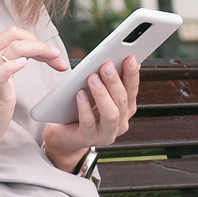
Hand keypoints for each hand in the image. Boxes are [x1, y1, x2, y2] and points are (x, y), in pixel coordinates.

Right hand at [0, 26, 67, 161]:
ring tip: (55, 60)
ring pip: (15, 48)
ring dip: (40, 50)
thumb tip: (24, 58)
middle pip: (15, 35)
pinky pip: (1, 74)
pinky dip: (14, 66)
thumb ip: (5, 66)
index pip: (13, 34)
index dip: (35, 40)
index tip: (50, 55)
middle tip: (57, 58)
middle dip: (41, 43)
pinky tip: (25, 64)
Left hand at [43, 54, 141, 171]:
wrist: (65, 135)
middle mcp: (120, 123)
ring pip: (111, 114)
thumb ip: (105, 81)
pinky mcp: (88, 139)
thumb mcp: (96, 93)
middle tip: (106, 65)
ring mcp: (106, 134)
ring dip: (102, 94)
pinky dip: (84, 107)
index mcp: (125, 109)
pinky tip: (80, 93)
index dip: (132, 74)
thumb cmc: (81, 110)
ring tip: (92, 77)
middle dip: (115, 82)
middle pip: (122, 101)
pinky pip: (88, 123)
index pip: (132, 90)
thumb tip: (110, 61)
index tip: (130, 58)